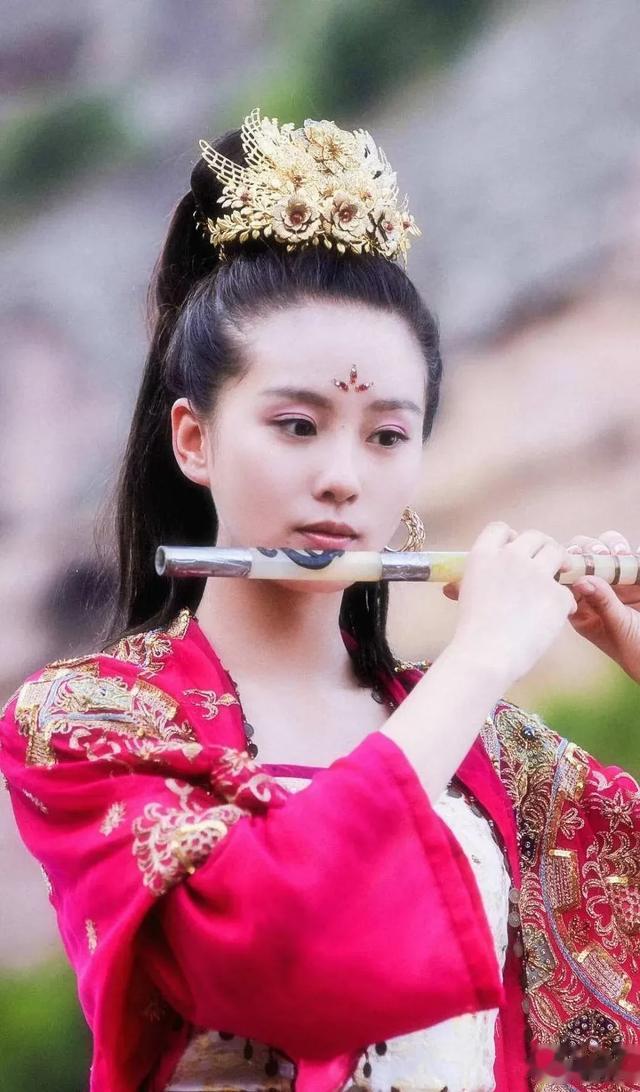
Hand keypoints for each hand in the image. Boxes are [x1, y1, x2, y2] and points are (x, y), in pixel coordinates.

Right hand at [444, 522, 577, 691]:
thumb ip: (473, 581)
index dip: (511, 537)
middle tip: (545, 564)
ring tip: (558, 580)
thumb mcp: (465, 595)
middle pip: (535, 536)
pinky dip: (563, 603)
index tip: (515, 551)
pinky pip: (567, 591)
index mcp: (483, 555)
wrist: (485, 655)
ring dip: (560, 564)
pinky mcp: (556, 594)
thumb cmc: (471, 632)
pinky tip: (555, 618)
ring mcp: (536, 574)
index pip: (500, 528)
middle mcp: (510, 557)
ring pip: (557, 553)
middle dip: (542, 548)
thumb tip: (453, 586)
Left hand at [564, 531, 639, 682]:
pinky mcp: (634, 578)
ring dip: (609, 545)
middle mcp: (595, 592)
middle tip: (599, 553)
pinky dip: (631, 553)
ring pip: (605, 552)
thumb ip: (604, 602)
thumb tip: (582, 580)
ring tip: (618, 553)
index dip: (566, 564)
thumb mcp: (619, 627)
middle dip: (588, 550)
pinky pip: (629, 558)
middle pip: (583, 560)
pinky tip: (633, 554)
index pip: (565, 580)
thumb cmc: (636, 650)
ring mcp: (615, 583)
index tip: (573, 556)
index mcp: (581, 609)